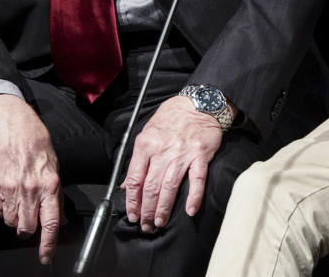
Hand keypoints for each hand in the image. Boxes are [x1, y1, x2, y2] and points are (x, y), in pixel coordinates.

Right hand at [0, 94, 63, 264]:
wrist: (12, 125)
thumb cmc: (36, 143)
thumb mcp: (56, 167)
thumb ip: (57, 195)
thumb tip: (61, 219)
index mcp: (50, 184)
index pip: (50, 222)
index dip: (48, 244)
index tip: (46, 257)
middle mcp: (30, 189)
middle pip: (26, 228)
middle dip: (28, 231)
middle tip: (30, 222)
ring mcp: (10, 189)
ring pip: (10, 222)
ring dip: (15, 220)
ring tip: (19, 203)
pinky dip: (2, 210)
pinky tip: (8, 197)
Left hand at [122, 95, 225, 231]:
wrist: (199, 102)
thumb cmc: (173, 116)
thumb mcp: (148, 133)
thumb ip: (138, 159)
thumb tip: (127, 184)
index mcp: (146, 145)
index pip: (135, 180)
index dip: (132, 201)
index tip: (132, 214)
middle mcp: (162, 150)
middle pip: (151, 187)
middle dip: (147, 210)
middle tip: (146, 224)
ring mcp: (182, 153)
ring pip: (170, 187)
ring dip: (164, 208)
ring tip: (160, 222)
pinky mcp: (201, 155)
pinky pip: (197, 179)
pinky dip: (194, 197)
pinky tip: (190, 210)